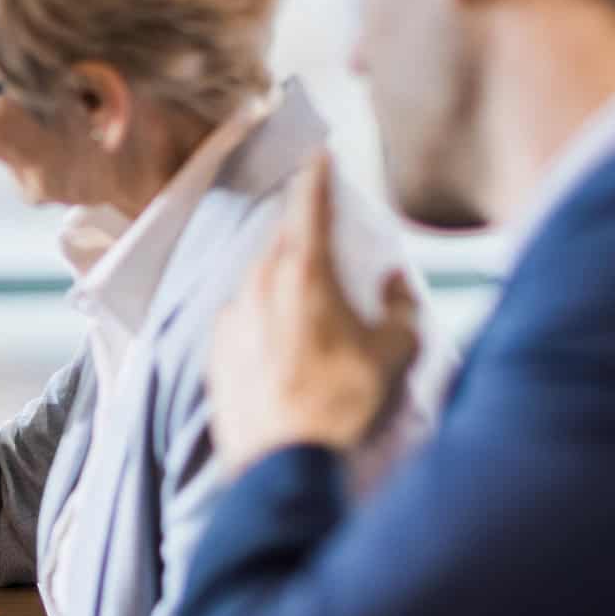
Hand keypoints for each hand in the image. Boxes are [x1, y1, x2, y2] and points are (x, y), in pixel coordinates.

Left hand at [208, 153, 421, 471]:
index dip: (316, 177)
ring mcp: (231, 318)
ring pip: (256, 276)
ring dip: (278, 269)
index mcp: (304, 273)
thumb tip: (392, 281)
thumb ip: (398, 306)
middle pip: (279, 239)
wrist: (282, 462)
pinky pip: (241, 314)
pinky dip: (260, 309)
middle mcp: (259, 285)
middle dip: (298, 225)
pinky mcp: (216, 352)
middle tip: (316, 219)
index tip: (317, 153)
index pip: (310, 207)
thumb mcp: (393, 351)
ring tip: (302, 280)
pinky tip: (277, 330)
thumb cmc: (345, 402)